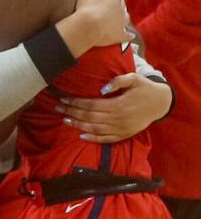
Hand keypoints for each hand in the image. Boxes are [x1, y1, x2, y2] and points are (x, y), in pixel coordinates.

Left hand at [57, 72, 172, 142]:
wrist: (161, 103)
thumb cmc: (145, 88)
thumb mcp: (134, 79)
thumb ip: (118, 81)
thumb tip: (101, 89)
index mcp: (118, 104)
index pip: (91, 105)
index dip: (76, 102)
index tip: (64, 99)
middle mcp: (118, 118)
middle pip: (89, 117)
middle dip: (72, 112)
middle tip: (58, 108)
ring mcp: (120, 129)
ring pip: (94, 129)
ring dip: (77, 125)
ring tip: (64, 120)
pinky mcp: (123, 135)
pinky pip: (105, 139)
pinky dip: (92, 139)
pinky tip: (81, 136)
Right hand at [73, 0, 133, 53]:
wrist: (87, 26)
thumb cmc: (87, 6)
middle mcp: (122, 9)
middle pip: (120, 4)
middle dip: (114, 4)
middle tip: (105, 5)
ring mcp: (122, 23)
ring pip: (125, 18)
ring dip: (121, 17)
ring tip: (115, 18)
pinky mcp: (119, 35)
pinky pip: (126, 35)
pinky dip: (127, 35)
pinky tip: (129, 36)